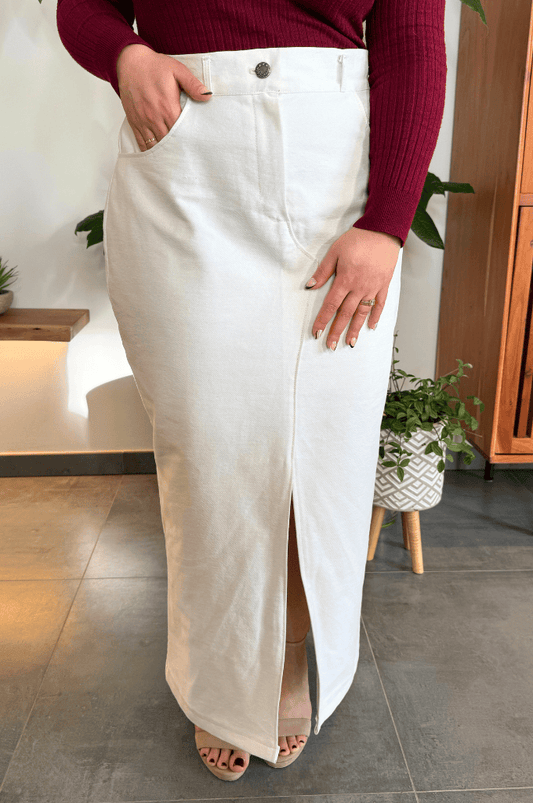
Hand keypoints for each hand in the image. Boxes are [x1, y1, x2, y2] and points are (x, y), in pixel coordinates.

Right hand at [116, 44, 212, 151]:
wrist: (130, 62)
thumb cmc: (155, 66)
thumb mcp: (177, 70)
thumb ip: (192, 84)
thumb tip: (207, 96)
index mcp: (168, 107)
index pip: (182, 131)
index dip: (189, 139)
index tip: (196, 144)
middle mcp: (155, 117)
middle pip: (170, 142)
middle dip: (178, 148)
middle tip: (188, 156)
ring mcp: (143, 121)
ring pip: (156, 145)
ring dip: (165, 153)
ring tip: (175, 160)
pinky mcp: (134, 122)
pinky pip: (142, 142)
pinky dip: (149, 151)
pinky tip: (158, 156)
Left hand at [306, 228, 400, 349]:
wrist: (383, 230)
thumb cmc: (357, 239)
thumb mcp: (335, 251)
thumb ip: (323, 271)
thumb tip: (310, 286)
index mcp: (345, 280)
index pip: (331, 305)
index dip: (322, 320)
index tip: (316, 332)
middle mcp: (359, 288)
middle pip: (345, 314)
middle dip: (336, 331)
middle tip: (330, 346)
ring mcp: (373, 288)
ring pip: (362, 313)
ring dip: (355, 329)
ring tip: (349, 343)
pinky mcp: (384, 285)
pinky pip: (380, 304)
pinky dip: (375, 317)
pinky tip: (371, 327)